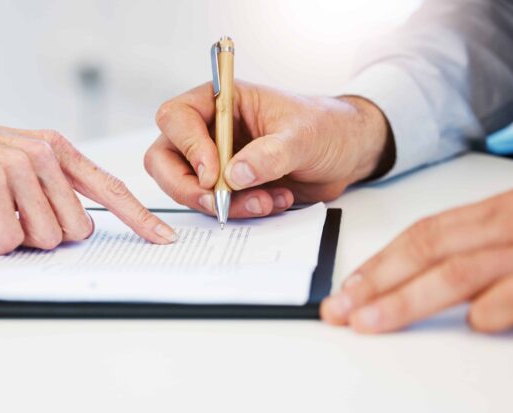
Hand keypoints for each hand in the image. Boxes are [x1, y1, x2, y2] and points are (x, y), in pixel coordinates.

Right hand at [0, 104, 177, 253]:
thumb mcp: (18, 159)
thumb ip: (51, 187)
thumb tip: (77, 228)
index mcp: (57, 149)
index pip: (111, 187)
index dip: (140, 217)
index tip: (163, 238)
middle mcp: (45, 154)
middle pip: (78, 228)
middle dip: (50, 237)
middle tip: (18, 223)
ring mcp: (19, 166)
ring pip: (48, 237)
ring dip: (21, 240)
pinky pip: (12, 239)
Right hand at [144, 81, 393, 216]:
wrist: (347, 152)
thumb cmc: (326, 127)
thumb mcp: (303, 136)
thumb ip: (270, 153)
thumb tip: (235, 175)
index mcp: (221, 101)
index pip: (177, 117)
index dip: (187, 146)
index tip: (213, 173)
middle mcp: (209, 130)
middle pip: (165, 159)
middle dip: (188, 187)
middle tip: (219, 203)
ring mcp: (215, 160)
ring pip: (187, 188)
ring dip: (222, 203)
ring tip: (266, 201)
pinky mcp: (227, 186)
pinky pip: (214, 205)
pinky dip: (240, 211)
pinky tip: (274, 201)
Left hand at [321, 187, 512, 332]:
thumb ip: (481, 251)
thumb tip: (419, 280)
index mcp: (503, 209)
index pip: (425, 233)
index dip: (381, 260)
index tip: (348, 287)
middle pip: (430, 250)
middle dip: (377, 282)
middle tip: (341, 309)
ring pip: (460, 271)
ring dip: (407, 299)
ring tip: (372, 323)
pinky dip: (496, 307)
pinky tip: (475, 324)